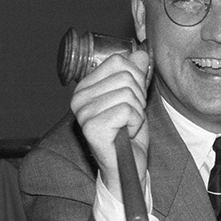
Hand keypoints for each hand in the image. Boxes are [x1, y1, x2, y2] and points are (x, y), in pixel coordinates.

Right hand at [70, 49, 150, 200]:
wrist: (127, 168)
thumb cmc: (128, 136)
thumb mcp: (136, 99)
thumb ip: (136, 75)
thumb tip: (141, 53)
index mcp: (86, 87)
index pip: (118, 61)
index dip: (135, 79)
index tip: (131, 100)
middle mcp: (79, 98)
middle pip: (125, 76)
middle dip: (138, 97)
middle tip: (130, 117)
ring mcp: (83, 114)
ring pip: (128, 94)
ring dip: (137, 113)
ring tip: (127, 127)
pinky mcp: (92, 128)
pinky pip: (127, 110)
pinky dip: (135, 123)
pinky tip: (126, 134)